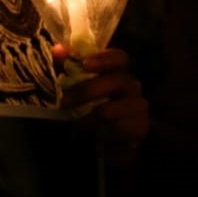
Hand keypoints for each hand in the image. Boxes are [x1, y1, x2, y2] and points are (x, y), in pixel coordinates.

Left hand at [52, 44, 148, 165]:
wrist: (111, 147)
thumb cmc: (94, 113)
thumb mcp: (79, 90)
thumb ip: (68, 69)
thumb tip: (58, 49)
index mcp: (118, 74)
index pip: (119, 57)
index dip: (104, 58)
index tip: (85, 64)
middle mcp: (132, 87)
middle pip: (118, 80)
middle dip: (88, 90)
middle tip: (64, 101)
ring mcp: (138, 108)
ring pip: (113, 108)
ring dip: (89, 117)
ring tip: (75, 126)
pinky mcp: (140, 129)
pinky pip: (118, 129)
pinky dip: (101, 134)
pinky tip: (93, 137)